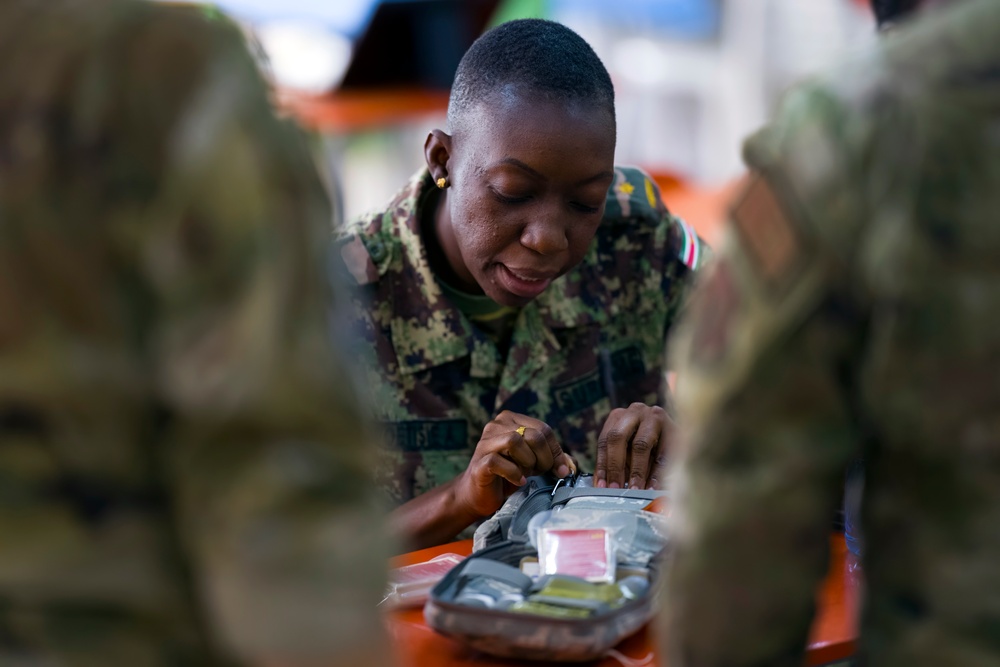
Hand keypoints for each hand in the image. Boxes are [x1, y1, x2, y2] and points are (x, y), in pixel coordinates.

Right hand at [454, 411, 574, 519]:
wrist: (479, 495)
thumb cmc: (508, 475)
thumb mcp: (533, 462)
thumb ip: (551, 458)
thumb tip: (570, 465)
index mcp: (511, 420)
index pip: (543, 429)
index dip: (556, 450)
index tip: (560, 470)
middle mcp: (496, 425)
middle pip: (533, 435)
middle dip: (544, 458)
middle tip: (542, 472)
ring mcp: (485, 443)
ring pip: (515, 442)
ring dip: (528, 462)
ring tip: (527, 473)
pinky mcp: (479, 462)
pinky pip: (499, 461)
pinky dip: (514, 473)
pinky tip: (518, 481)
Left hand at [595, 403, 671, 489]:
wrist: (686, 430)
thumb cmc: (649, 445)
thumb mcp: (629, 450)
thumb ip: (616, 464)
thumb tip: (602, 487)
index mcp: (619, 416)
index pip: (605, 440)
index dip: (602, 465)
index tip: (601, 487)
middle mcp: (635, 411)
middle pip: (618, 437)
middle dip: (615, 466)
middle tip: (616, 489)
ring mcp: (655, 417)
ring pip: (640, 445)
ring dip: (636, 471)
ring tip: (635, 491)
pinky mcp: (673, 427)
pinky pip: (662, 453)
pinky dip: (656, 473)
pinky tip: (653, 487)